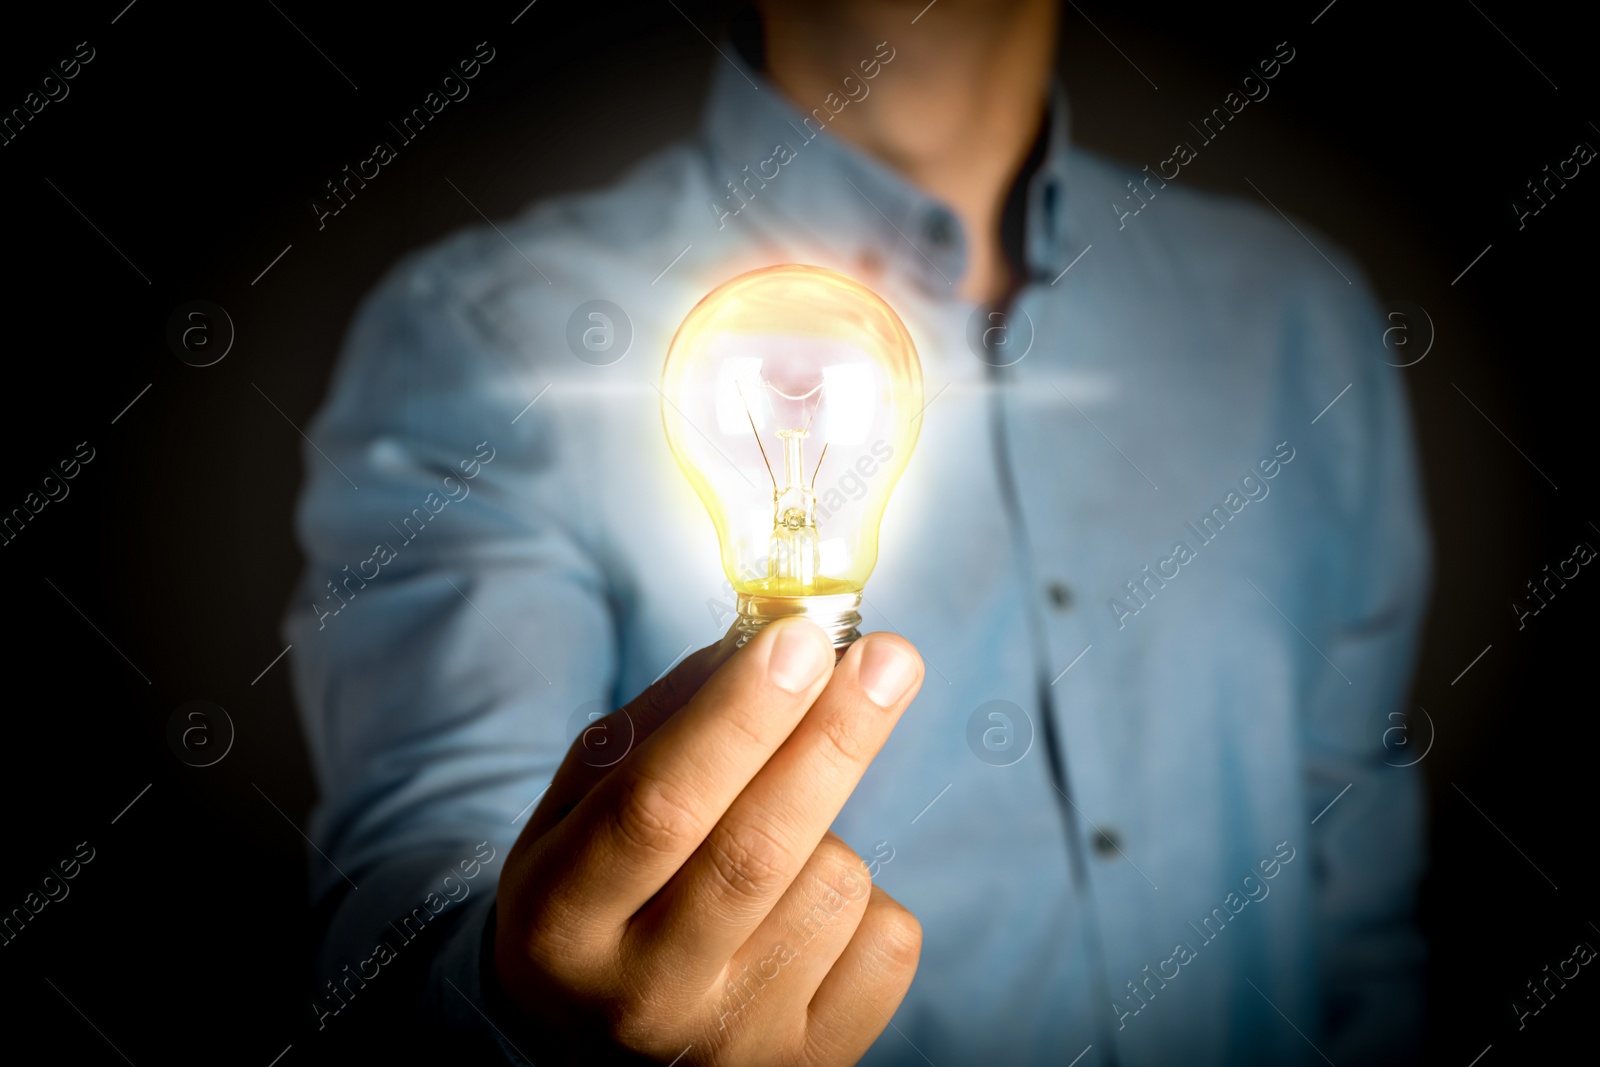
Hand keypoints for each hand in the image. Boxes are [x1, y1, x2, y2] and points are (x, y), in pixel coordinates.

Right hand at [493, 618, 925, 1064]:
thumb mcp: (584, 802)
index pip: (658, 807)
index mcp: (560, 921)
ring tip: (780, 844)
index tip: (802, 640)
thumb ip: (664, 720)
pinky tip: (808, 909)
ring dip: (833, 828)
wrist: (597, 1045)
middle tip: (890, 656)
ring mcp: (729, 1045)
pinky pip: (888, 942)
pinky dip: (869, 900)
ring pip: (833, 885)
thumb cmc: (597, 888)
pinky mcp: (808, 1066)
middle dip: (832, 739)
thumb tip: (771, 638)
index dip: (737, 718)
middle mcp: (638, 997)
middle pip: (757, 852)